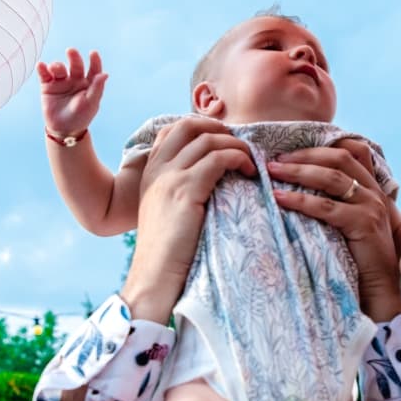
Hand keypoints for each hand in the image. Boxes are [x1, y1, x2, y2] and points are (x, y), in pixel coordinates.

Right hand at [38, 48, 107, 138]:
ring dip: (57, 66)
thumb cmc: (80, 117)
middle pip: (75, 65)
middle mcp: (75, 80)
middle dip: (74, 57)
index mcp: (89, 83)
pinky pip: (44, 74)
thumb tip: (105, 74)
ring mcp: (61, 82)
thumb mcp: (91, 103)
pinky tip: (41, 66)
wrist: (63, 129)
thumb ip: (97, 88)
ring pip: (59, 68)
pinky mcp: (48, 85)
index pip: (93, 69)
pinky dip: (42, 69)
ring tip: (55, 70)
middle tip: (71, 51)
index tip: (93, 53)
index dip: (94, 61)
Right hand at [122, 117, 254, 322]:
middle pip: (189, 125)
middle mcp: (157, 169)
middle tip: (239, 144)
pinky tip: (248, 173)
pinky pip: (219, 158)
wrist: (153, 274)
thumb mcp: (166, 212)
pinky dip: (239, 158)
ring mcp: (170, 177)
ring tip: (249, 162)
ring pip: (208, 140)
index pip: (173, 130)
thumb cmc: (166, 251)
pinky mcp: (186, 190)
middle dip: (218, 127)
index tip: (222, 140)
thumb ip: (179, 190)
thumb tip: (211, 179)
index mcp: (150, 172)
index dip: (200, 127)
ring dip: (236, 145)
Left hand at [266, 142, 400, 319]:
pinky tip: (280, 199)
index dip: (320, 147)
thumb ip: (334, 203)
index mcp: (371, 188)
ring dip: (297, 172)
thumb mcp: (348, 224)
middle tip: (274, 160)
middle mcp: (374, 193)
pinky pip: (326, 207)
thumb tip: (297, 187)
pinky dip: (300, 200)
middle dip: (303, 156)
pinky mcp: (364, 224)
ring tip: (271, 172)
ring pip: (331, 178)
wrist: (378, 290)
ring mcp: (371, 207)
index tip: (289, 149)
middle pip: (338, 159)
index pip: (350, 151)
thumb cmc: (356, 259)